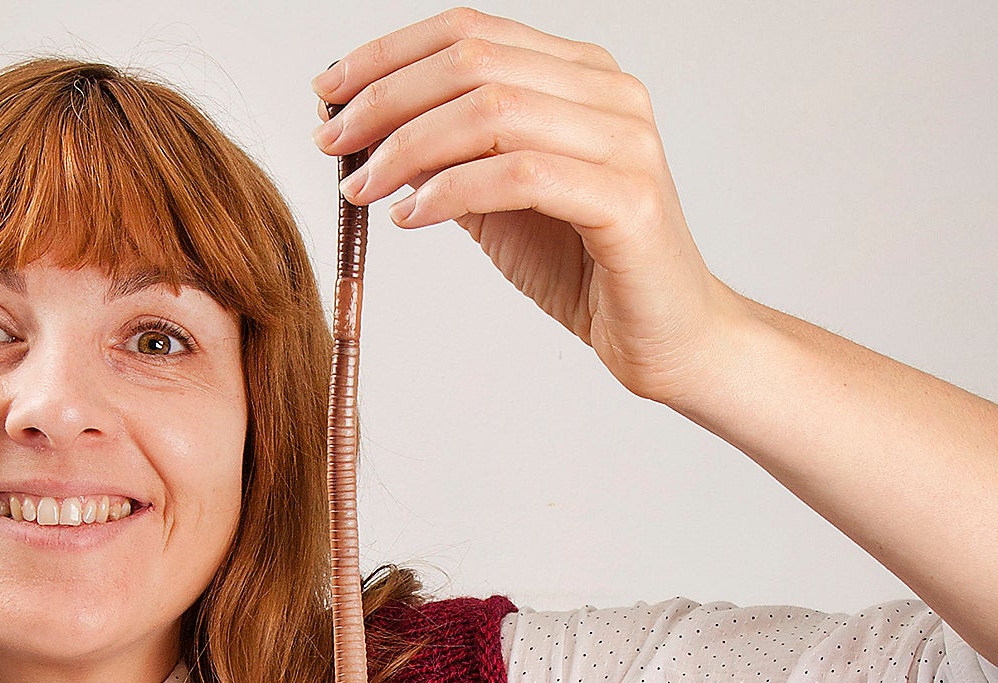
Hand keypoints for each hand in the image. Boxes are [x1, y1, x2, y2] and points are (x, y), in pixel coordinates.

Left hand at [311, 7, 731, 405]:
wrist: (669, 337)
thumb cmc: (587, 267)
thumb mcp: (497, 201)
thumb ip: (446, 158)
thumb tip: (365, 132)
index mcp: (579, 74)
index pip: (471, 31)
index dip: (388, 54)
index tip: (328, 92)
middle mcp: (608, 91)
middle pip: (474, 62)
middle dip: (385, 100)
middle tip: (332, 142)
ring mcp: (624, 141)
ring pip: (492, 111)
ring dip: (408, 148)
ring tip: (361, 189)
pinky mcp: (627, 200)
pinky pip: (519, 176)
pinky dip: (450, 192)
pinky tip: (410, 217)